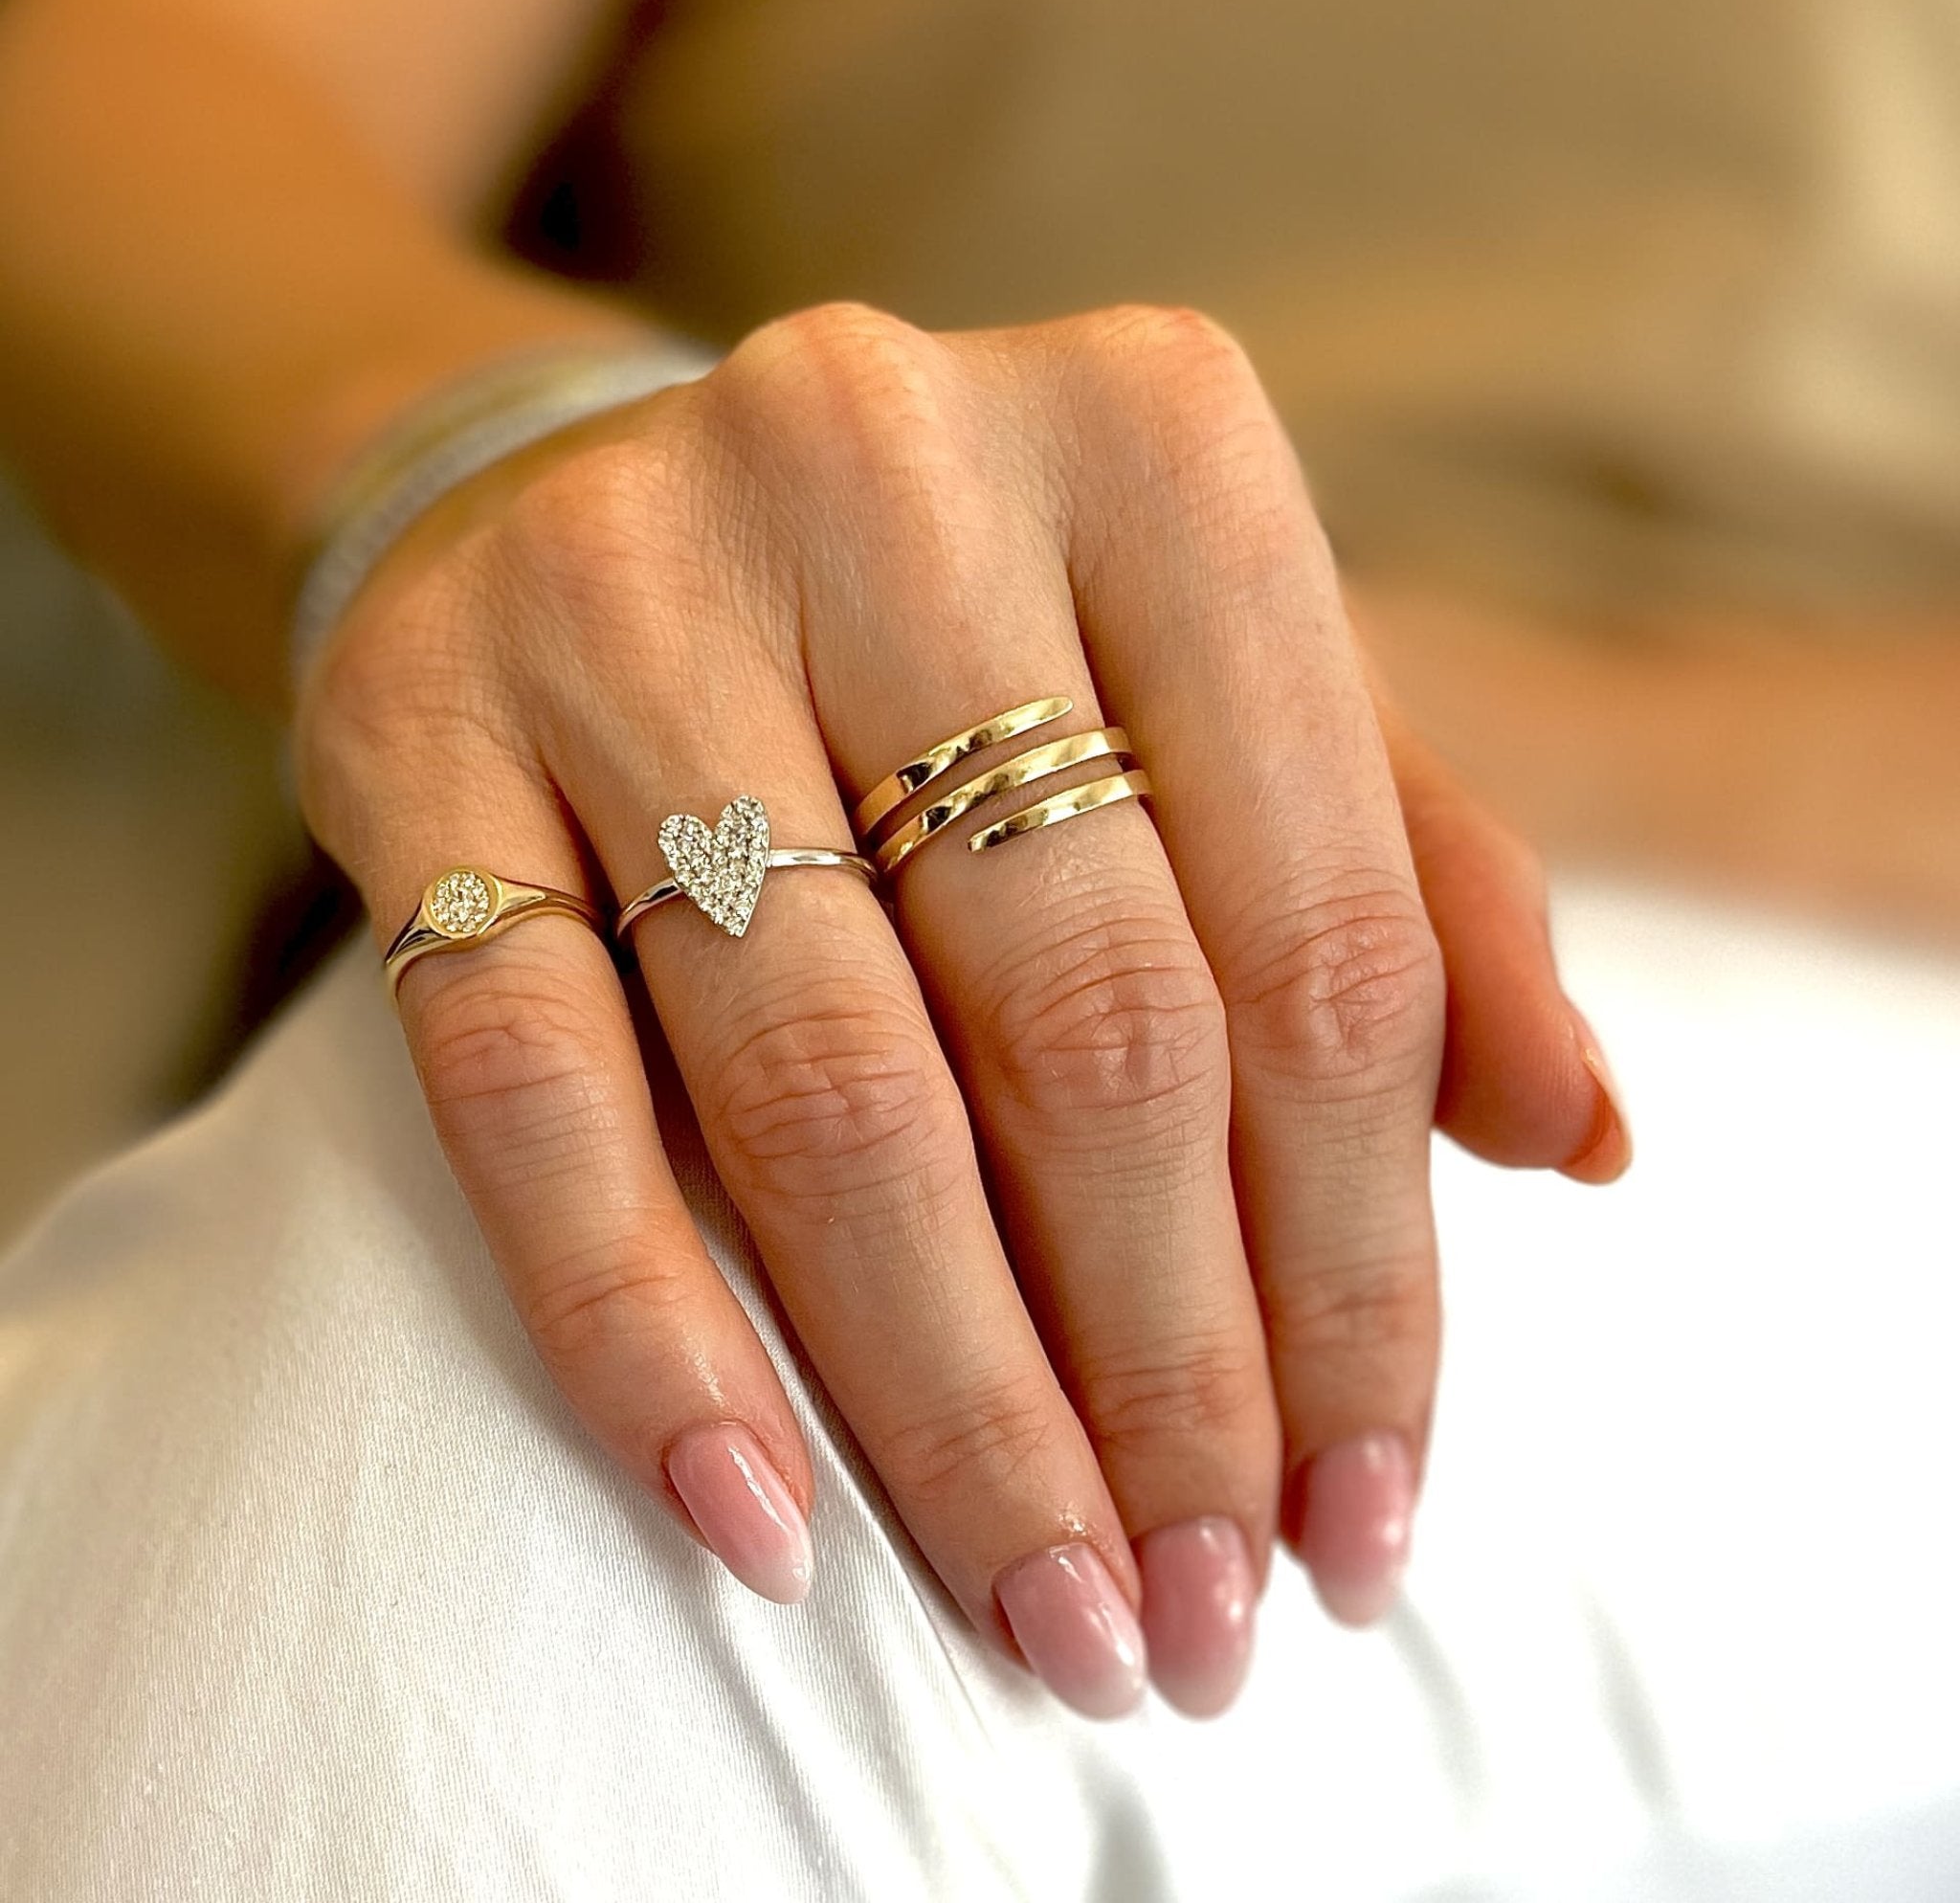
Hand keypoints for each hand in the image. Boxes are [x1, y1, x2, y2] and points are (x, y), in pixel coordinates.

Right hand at [296, 303, 1626, 1719]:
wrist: (601, 507)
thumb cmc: (968, 633)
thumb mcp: (1220, 701)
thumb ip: (1414, 886)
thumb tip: (1577, 1137)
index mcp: (1153, 445)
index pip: (1321, 940)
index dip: (1366, 1268)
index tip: (1369, 1508)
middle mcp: (890, 470)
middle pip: (1094, 1026)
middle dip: (1171, 1373)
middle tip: (1201, 1615)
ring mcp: (627, 593)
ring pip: (828, 1084)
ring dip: (953, 1403)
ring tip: (1044, 1605)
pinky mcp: (415, 727)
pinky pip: (529, 1084)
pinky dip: (645, 1328)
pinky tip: (759, 1522)